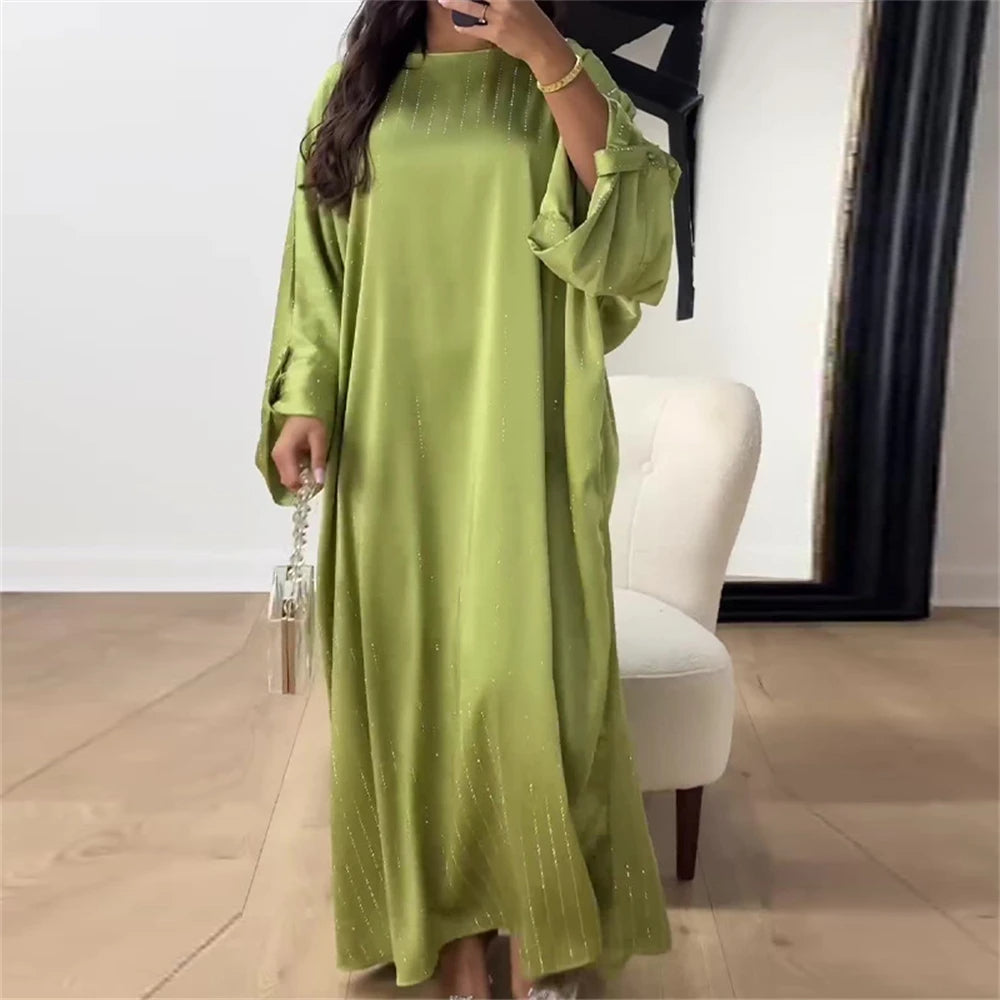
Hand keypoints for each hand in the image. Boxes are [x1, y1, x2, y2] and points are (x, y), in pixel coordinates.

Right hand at [272, 416, 327, 492]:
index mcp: (284, 453)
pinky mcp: (280, 456)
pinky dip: (298, 474)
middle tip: (319, 480)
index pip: (291, 481)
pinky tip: (309, 466)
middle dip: (303, 486)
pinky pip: (287, 471)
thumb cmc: (311, 419)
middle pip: (288, 482)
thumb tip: (320, 482)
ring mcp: (276, 457)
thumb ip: (318, 461)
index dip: (305, 488)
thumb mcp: (319, 439)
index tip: (320, 485)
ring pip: (287, 478)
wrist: (301, 407)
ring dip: (301, 480)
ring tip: (316, 472)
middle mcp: (276, 457)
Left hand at [436, 0, 573, 78]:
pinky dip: (463, 27)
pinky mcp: (497, 33)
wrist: (544, 45)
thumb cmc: (533, 22)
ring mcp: (501, 16)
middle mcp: (506, 0)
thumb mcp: (522, 0)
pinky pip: (474, 29)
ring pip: (471, 7)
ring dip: (455, 3)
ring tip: (443, 1)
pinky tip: (457, 25)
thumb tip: (486, 1)